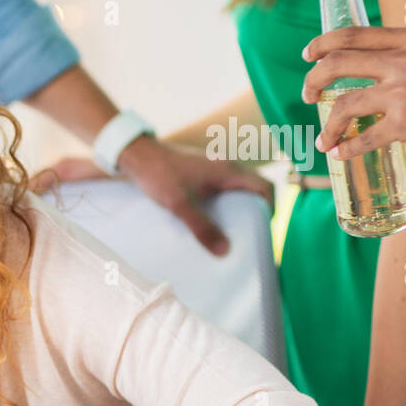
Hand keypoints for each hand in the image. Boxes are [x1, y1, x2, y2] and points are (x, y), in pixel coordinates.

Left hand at [35, 136, 275, 255]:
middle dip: (254, 212)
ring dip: (237, 208)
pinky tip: (208, 219)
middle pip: (253, 189)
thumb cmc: (158, 175)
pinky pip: (221, 188)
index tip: (262, 229)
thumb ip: (202, 227)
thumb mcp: (180, 205)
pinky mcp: (201, 171)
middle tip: (246, 234)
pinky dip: (222, 203)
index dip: (270, 208)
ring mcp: (213, 167)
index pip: (265, 186)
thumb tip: (225, 251)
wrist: (135, 155)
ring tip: (228, 231)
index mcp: (228, 170)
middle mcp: (225, 166)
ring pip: (236, 189)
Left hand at [301, 26, 405, 164]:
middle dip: (313, 80)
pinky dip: (346, 149)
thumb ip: (402, 59)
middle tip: (307, 96)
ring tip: (324, 139)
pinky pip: (362, 138)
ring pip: (343, 105)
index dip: (323, 43)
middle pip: (337, 63)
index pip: (354, 34)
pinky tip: (340, 153)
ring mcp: (403, 92)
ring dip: (327, 126)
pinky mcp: (405, 123)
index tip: (308, 55)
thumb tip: (362, 66)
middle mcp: (405, 62)